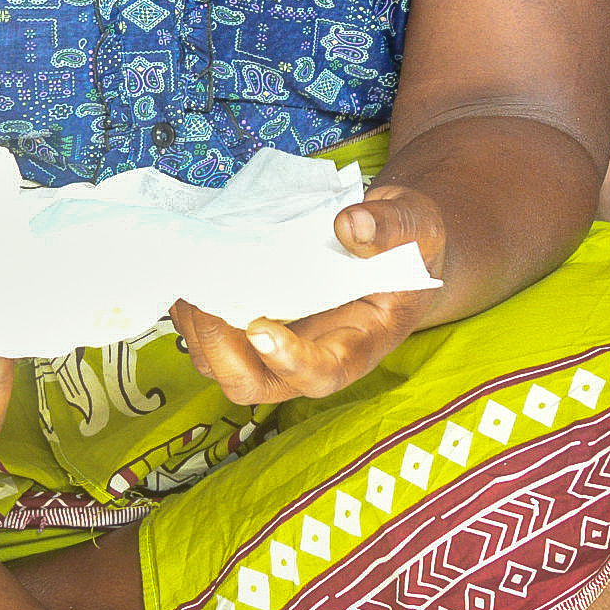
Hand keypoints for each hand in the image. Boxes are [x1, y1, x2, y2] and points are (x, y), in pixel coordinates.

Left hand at [170, 182, 448, 404]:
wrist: (395, 246)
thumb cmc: (411, 245)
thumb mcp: (418, 226)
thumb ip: (392, 226)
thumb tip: (348, 224)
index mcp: (358, 344)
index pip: (321, 375)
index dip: (289, 363)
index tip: (261, 329)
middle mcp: (312, 354)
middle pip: (254, 384)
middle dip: (220, 349)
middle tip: (206, 295)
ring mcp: (278, 342)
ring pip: (222, 365)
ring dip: (197, 330)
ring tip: (192, 277)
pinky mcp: (254, 321)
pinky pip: (211, 335)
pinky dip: (194, 309)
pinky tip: (194, 267)